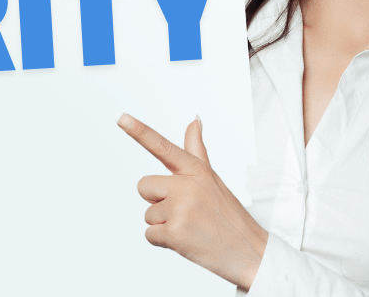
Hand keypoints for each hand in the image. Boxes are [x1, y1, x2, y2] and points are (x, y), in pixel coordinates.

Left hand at [116, 113, 267, 291]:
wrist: (248, 251)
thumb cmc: (227, 214)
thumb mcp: (212, 177)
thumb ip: (196, 149)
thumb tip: (194, 119)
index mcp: (195, 169)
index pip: (162, 146)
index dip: (138, 131)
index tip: (120, 117)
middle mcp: (187, 185)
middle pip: (144, 186)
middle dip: (157, 201)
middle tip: (185, 212)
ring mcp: (180, 209)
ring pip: (148, 214)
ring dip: (164, 225)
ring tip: (191, 227)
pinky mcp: (175, 233)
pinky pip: (149, 235)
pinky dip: (163, 242)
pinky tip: (186, 240)